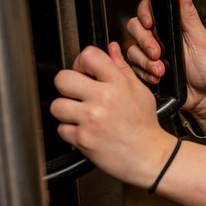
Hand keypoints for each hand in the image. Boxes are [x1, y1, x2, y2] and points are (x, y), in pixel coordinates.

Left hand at [51, 43, 175, 186]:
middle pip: (63, 78)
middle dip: (67, 86)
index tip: (83, 71)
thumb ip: (122, 68)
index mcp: (118, 84)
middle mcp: (103, 99)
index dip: (81, 62)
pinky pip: (61, 129)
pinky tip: (84, 130)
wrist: (148, 156)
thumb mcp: (139, 91)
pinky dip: (70, 131)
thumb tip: (111, 49)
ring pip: (57, 105)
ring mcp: (91, 119)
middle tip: (75, 93)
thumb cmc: (144, 126)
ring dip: (65, 110)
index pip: (89, 55)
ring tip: (79, 114)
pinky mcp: (83, 139)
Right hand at [126, 0, 205, 131]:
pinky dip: (144, 73)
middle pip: (135, 27)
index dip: (144, 12)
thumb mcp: (201, 39)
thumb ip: (189, 17)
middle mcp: (157, 36)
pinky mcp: (144, 69)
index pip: (149, 8)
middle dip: (144, 41)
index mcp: (171, 24)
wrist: (204, 96)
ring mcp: (149, 53)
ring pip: (132, 49)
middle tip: (158, 54)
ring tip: (161, 71)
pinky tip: (158, 78)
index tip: (149, 23)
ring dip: (145, 61)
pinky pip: (133, 67)